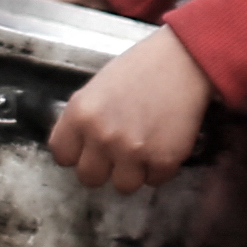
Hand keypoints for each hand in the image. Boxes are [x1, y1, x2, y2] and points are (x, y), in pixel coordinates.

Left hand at [48, 28, 212, 193]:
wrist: (185, 60)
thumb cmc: (144, 67)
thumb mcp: (98, 87)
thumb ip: (84, 118)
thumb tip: (78, 145)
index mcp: (81, 113)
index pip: (62, 155)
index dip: (76, 154)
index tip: (86, 150)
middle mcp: (102, 136)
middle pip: (89, 178)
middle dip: (103, 167)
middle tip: (117, 152)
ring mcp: (133, 151)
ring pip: (122, 186)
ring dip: (132, 172)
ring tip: (143, 150)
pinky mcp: (163, 159)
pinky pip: (155, 180)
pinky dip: (159, 168)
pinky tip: (162, 144)